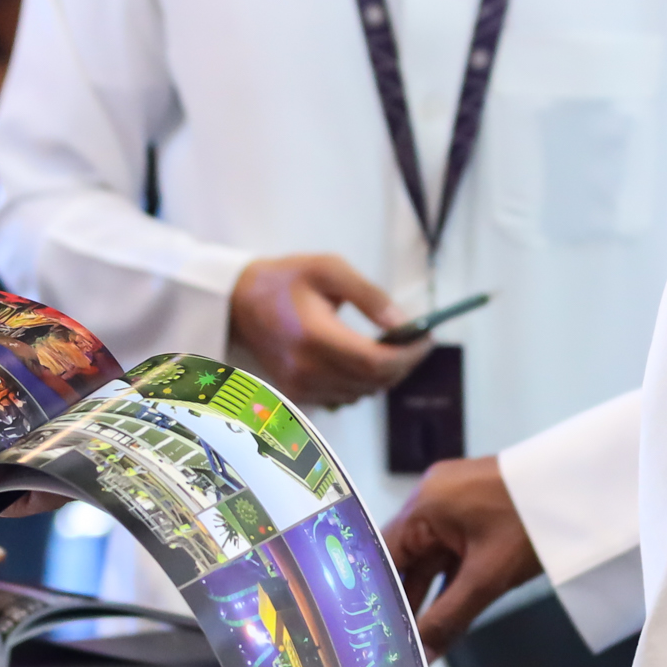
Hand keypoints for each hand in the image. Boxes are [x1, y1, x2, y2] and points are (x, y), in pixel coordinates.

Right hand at [226, 254, 426, 407]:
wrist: (240, 303)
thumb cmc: (286, 280)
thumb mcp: (329, 269)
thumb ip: (369, 295)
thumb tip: (403, 323)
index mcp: (314, 337)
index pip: (375, 362)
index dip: (408, 355)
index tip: (426, 338)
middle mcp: (306, 370)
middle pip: (373, 382)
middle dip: (403, 363)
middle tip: (415, 340)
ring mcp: (300, 387)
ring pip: (362, 393)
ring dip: (384, 374)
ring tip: (391, 346)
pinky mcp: (297, 395)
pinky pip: (344, 397)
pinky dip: (362, 382)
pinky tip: (362, 358)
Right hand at [383, 457, 538, 651]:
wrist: (586, 489)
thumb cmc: (533, 521)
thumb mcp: (488, 577)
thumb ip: (450, 618)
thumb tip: (422, 654)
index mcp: (423, 505)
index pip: (381, 556)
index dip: (375, 596)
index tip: (371, 632)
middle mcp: (431, 499)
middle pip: (404, 558)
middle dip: (401, 601)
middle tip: (391, 644)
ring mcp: (453, 504)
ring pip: (429, 558)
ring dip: (425, 595)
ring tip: (415, 638)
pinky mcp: (474, 512)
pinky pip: (450, 552)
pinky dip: (447, 581)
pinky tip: (443, 614)